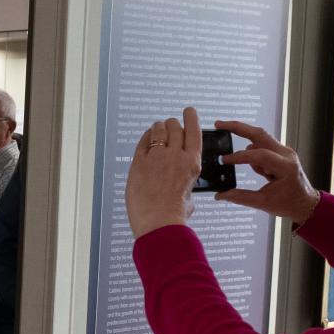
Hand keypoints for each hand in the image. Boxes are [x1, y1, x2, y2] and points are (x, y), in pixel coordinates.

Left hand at [126, 108, 201, 238]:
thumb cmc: (174, 215)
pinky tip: (145, 138)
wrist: (158, 221)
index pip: (194, 131)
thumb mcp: (189, 197)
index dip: (191, 117)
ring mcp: (157, 156)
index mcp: (192, 163)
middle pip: (174, 127)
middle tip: (169, 126)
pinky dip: (145, 138)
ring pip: (158, 129)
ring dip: (158, 127)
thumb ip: (187, 188)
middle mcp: (176, 155)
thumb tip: (184, 194)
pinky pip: (143, 142)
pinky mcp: (139, 162)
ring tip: (156, 129)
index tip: (189, 111)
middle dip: (171, 124)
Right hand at [213, 120, 320, 224]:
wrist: (305, 203)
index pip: (260, 155)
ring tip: (230, 150)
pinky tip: (252, 165)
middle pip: (260, 134)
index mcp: (286, 167)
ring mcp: (284, 152)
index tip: (224, 160)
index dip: (240, 156)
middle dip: (238, 127)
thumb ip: (240, 197)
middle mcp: (286, 154)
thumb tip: (220, 194)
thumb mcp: (264, 203)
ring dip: (244, 139)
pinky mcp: (280, 153)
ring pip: (260, 137)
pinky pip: (263, 146)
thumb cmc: (289, 203)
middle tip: (220, 124)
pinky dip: (252, 151)